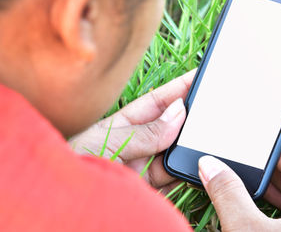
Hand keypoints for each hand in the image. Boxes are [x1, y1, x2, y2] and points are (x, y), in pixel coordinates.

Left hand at [69, 70, 195, 193]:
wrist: (66, 204)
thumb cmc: (72, 166)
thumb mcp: (105, 142)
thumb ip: (142, 132)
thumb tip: (178, 114)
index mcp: (124, 123)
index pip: (158, 102)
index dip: (179, 88)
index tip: (200, 77)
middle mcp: (138, 142)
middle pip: (172, 125)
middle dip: (191, 116)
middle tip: (212, 107)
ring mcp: (146, 164)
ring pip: (176, 150)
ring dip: (191, 143)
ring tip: (207, 135)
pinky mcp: (151, 187)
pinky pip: (175, 175)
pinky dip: (188, 169)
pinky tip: (197, 162)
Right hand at [198, 141, 280, 231]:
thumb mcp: (244, 229)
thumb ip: (227, 193)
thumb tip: (210, 165)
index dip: (277, 149)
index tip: (255, 143)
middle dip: (267, 169)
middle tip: (242, 160)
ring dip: (266, 188)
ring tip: (241, 179)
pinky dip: (267, 207)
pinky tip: (248, 207)